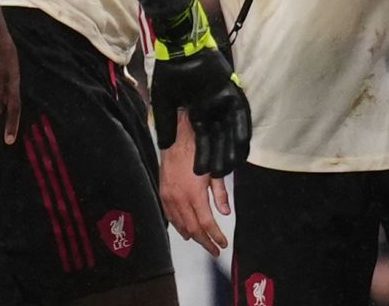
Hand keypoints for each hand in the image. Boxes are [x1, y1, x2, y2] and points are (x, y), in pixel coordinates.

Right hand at [152, 51, 250, 177]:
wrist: (179, 49)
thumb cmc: (170, 73)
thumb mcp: (163, 104)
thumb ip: (166, 125)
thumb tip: (164, 146)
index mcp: (198, 114)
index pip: (203, 140)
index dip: (203, 156)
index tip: (200, 172)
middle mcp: (213, 111)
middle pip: (220, 139)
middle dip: (219, 157)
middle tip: (219, 175)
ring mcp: (224, 102)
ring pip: (231, 131)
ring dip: (232, 148)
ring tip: (231, 166)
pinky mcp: (232, 92)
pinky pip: (240, 115)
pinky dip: (241, 129)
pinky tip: (242, 144)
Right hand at [158, 114, 231, 256]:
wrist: (177, 138)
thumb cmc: (198, 151)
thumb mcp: (214, 171)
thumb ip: (220, 193)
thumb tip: (226, 212)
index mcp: (194, 194)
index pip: (206, 223)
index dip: (215, 236)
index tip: (223, 244)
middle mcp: (180, 199)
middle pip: (193, 228)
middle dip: (205, 241)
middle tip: (214, 249)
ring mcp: (169, 197)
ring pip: (180, 224)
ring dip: (192, 236)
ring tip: (202, 242)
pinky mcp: (163, 193)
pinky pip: (170, 216)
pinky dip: (178, 226)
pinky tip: (184, 230)